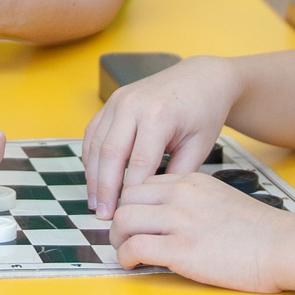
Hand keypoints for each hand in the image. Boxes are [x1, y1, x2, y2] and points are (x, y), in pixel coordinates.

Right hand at [82, 57, 239, 216]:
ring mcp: (118, 100)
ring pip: (96, 144)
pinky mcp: (111, 101)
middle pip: (110, 154)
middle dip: (105, 189)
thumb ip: (175, 174)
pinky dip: (91, 157)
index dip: (130, 193)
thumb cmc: (204, 113)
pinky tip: (95, 178)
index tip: (128, 215)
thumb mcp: (199, 146)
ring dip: (93, 176)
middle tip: (104, 216)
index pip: (138, 163)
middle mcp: (133, 104)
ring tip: (95, 203)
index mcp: (159, 115)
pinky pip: (93, 132)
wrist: (201, 78)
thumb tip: (151, 202)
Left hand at [109, 173, 290, 293]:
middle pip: (126, 199)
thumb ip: (194, 202)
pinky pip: (134, 249)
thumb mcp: (221, 199)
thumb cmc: (259, 231)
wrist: (284, 246)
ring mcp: (180, 222)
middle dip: (118, 221)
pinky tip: (134, 266)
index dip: (131, 205)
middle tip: (123, 239)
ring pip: (123, 221)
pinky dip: (125, 259)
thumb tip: (171, 219)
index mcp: (190, 182)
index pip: (141, 185)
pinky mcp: (181, 250)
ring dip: (117, 240)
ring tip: (126, 253)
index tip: (133, 222)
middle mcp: (181, 197)